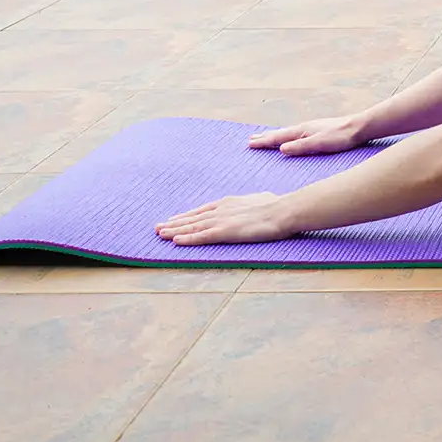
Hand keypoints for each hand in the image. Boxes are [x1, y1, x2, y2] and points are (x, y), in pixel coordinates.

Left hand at [155, 192, 296, 245]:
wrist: (283, 210)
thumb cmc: (277, 205)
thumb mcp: (260, 200)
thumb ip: (251, 204)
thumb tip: (257, 203)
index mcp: (229, 202)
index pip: (202, 210)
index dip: (187, 216)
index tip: (174, 219)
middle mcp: (221, 210)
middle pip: (193, 218)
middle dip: (174, 223)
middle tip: (158, 227)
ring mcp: (222, 220)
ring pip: (192, 227)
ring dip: (175, 231)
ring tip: (160, 234)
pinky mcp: (224, 232)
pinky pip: (201, 237)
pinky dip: (187, 239)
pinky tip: (175, 241)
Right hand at [249, 114, 369, 155]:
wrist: (359, 127)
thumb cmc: (340, 137)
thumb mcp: (319, 144)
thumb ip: (300, 146)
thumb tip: (280, 149)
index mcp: (302, 130)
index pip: (278, 137)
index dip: (264, 141)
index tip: (249, 143)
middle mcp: (305, 127)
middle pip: (281, 133)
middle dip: (266, 136)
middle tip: (251, 138)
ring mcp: (312, 128)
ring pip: (289, 132)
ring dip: (276, 135)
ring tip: (267, 137)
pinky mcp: (319, 130)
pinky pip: (297, 133)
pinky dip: (288, 136)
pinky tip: (293, 138)